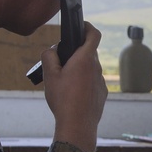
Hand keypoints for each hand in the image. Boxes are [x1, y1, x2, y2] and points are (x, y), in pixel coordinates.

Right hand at [42, 22, 107, 151]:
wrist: (78, 126)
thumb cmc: (63, 100)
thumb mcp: (49, 75)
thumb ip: (49, 56)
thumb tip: (53, 50)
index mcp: (85, 59)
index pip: (93, 34)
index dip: (87, 26)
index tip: (81, 25)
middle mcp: (97, 68)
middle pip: (88, 52)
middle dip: (76, 52)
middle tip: (61, 60)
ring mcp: (101, 81)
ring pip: (90, 68)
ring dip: (79, 69)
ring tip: (64, 81)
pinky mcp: (102, 93)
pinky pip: (92, 82)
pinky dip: (84, 82)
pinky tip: (72, 94)